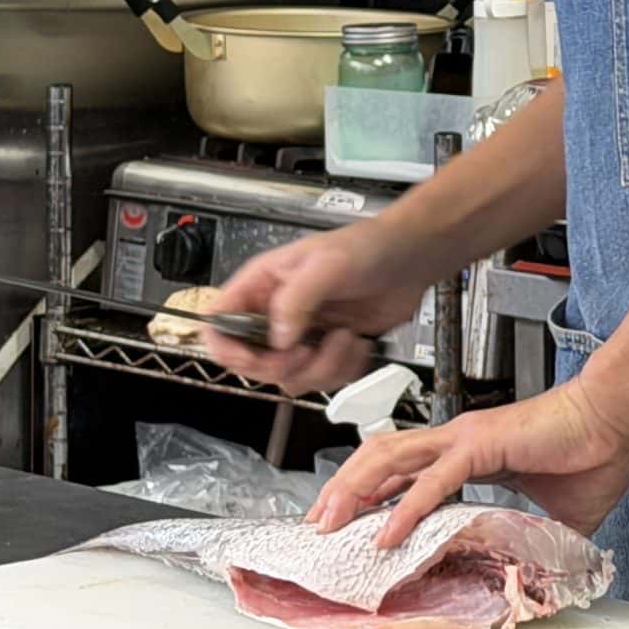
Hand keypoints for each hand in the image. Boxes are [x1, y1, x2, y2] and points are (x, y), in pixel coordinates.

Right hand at [200, 220, 433, 393]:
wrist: (410, 259)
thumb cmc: (368, 247)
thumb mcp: (327, 264)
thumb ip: (296, 299)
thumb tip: (278, 339)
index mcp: (261, 285)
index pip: (218, 323)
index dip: (229, 349)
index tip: (259, 356)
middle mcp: (275, 313)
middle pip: (251, 363)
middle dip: (285, 365)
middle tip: (310, 349)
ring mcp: (301, 335)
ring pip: (289, 378)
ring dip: (322, 368)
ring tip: (345, 338)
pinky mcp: (327, 352)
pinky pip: (322, 381)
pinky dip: (344, 370)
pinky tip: (358, 344)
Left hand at [311, 378, 628, 547]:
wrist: (617, 417)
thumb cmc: (593, 451)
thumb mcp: (556, 514)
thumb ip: (536, 538)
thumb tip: (538, 571)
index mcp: (469, 451)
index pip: (404, 468)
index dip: (370, 491)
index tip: (347, 522)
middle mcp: (458, 440)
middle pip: (381, 457)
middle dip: (343, 489)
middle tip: (317, 524)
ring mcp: (466, 438)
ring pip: (392, 458)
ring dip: (355, 491)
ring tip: (330, 522)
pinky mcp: (483, 444)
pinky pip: (435, 479)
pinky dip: (407, 507)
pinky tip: (387, 533)